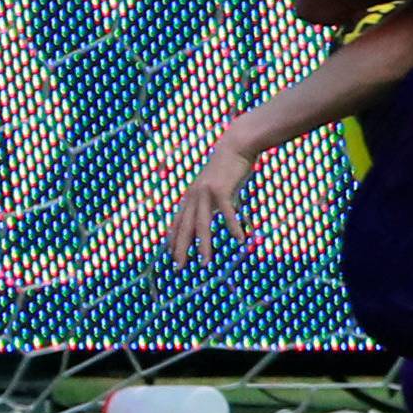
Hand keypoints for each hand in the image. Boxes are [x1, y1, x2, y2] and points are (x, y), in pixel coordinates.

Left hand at [169, 133, 253, 264]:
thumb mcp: (216, 184)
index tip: (172, 255)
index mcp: (191, 195)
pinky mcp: (222, 190)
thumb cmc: (228, 164)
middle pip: (185, 227)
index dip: (174, 239)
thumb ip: (213, 199)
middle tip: (179, 268)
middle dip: (181, 248)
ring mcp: (207, 193)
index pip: (177, 222)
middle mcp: (194, 196)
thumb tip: (217, 213)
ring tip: (205, 263)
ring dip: (203, 245)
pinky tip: (240, 239)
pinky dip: (233, 227)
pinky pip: (227, 214)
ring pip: (202, 225)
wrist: (237, 144)